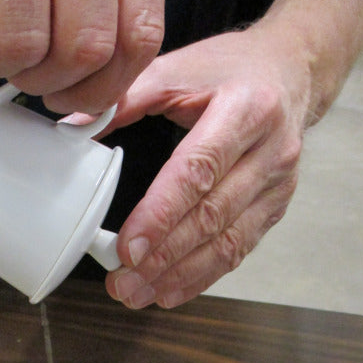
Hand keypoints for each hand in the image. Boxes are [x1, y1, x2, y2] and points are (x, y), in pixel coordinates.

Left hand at [98, 26, 312, 308]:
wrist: (290, 71)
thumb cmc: (230, 70)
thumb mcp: (178, 68)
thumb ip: (125, 97)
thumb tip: (72, 127)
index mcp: (246, 109)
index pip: (198, 170)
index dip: (161, 214)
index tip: (128, 248)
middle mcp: (270, 151)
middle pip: (212, 216)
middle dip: (164, 257)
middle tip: (123, 282)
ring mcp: (277, 184)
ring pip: (228, 242)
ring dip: (180, 275)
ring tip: (138, 294)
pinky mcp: (275, 207)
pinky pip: (238, 249)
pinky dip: (202, 275)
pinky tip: (170, 291)